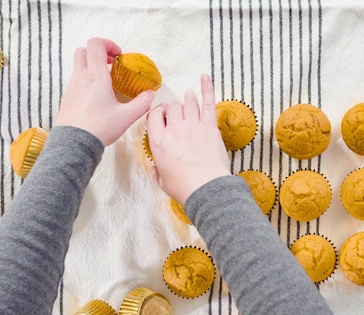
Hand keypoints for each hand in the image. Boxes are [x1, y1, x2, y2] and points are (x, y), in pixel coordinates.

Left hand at [56, 38, 153, 145]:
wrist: (75, 144)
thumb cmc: (99, 128)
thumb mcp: (127, 117)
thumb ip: (142, 103)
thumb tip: (150, 95)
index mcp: (96, 77)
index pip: (95, 45)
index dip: (108, 44)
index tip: (118, 55)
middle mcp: (81, 78)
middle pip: (83, 51)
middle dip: (98, 53)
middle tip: (111, 64)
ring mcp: (71, 88)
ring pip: (78, 66)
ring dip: (91, 67)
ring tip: (105, 82)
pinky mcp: (67, 98)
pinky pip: (75, 81)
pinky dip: (86, 81)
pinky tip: (96, 97)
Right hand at [146, 74, 230, 204]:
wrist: (206, 189)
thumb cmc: (184, 188)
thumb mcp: (163, 181)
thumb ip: (157, 171)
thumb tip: (155, 168)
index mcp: (158, 142)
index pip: (154, 116)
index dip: (157, 114)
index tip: (161, 115)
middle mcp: (173, 130)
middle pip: (172, 108)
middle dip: (173, 108)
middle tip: (176, 111)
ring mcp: (193, 127)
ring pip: (188, 104)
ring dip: (187, 98)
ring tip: (188, 94)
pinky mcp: (210, 128)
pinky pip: (208, 104)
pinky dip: (207, 89)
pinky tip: (205, 77)